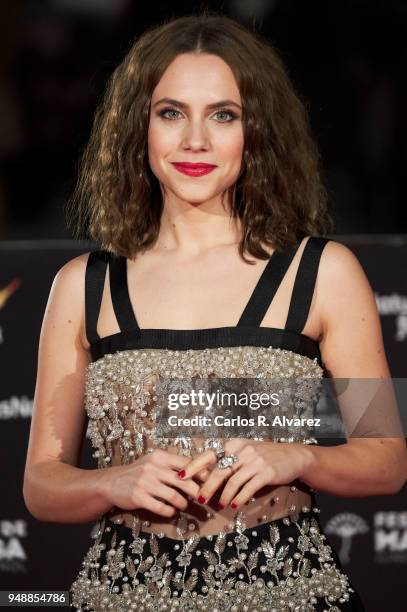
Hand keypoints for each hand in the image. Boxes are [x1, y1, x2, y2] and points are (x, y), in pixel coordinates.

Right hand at [100, 448, 210, 517]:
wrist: (112, 482)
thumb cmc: (138, 471)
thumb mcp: (154, 462)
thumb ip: (172, 465)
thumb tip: (198, 470)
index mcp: (159, 456)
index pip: (186, 463)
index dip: (200, 472)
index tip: (209, 481)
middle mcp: (153, 467)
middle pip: (184, 481)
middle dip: (196, 491)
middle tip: (201, 498)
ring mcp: (145, 482)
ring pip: (174, 496)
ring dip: (182, 503)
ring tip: (183, 505)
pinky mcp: (139, 497)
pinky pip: (161, 507)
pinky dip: (170, 511)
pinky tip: (171, 511)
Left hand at [178, 439, 313, 508]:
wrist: (293, 456)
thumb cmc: (265, 455)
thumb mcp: (246, 452)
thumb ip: (229, 461)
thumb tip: (206, 477)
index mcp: (234, 444)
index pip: (209, 454)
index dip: (194, 465)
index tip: (181, 477)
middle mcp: (243, 450)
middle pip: (219, 470)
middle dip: (207, 487)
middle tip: (199, 500)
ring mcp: (255, 461)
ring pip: (233, 481)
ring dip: (223, 495)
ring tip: (218, 505)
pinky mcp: (266, 472)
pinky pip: (248, 487)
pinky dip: (239, 498)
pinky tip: (234, 505)